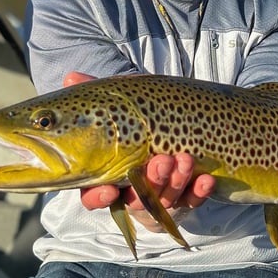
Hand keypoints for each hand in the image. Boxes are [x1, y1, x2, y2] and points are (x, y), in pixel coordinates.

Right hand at [62, 72, 214, 224]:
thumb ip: (92, 96)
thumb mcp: (115, 107)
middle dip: (151, 181)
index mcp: (107, 176)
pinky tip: (207, 179)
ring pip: (167, 199)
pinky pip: (193, 199)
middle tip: (162, 161)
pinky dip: (199, 191)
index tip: (109, 190)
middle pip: (137, 199)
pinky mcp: (186, 196)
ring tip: (186, 159)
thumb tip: (71, 77)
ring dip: (177, 181)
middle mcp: (133, 191)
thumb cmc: (132, 124)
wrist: (175, 131)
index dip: (99, 197)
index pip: (94, 196)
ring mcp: (161, 196)